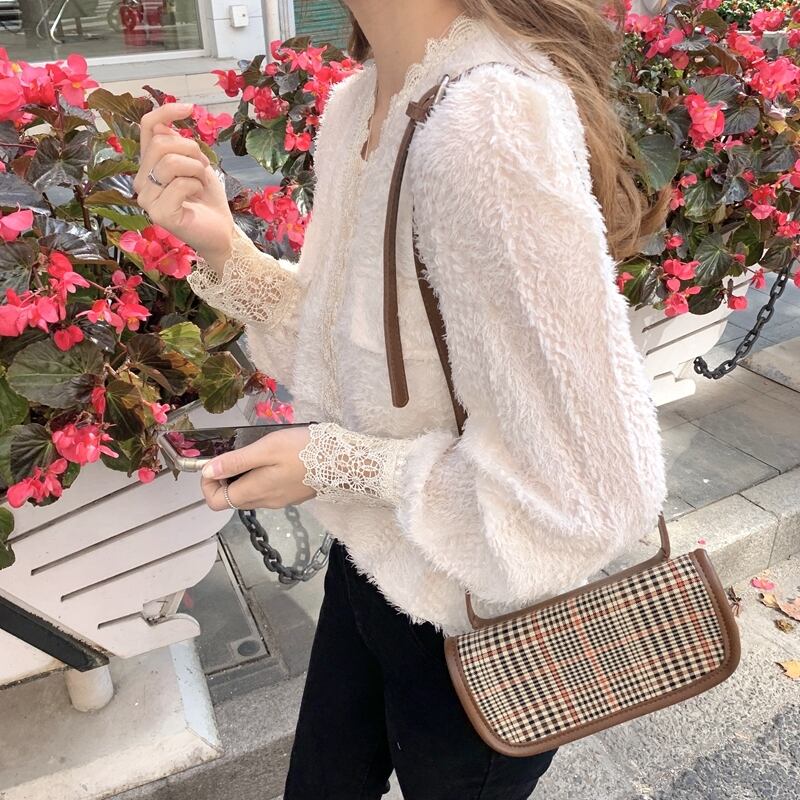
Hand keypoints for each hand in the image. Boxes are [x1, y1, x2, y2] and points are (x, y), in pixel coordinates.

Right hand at [134, 102, 233, 264]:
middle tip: (203, 166)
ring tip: (201, 182)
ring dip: (196, 168)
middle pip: (161, 143)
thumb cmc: (208, 199)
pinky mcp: (159, 214)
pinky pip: (179, 184)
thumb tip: (160, 124)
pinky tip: (197, 196)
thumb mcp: (196, 165)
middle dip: (190, 149)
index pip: (148, 129)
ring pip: (170, 162)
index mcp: (148, 166)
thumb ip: (178, 146)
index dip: (165, 112)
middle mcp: (141, 181)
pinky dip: (195, 185)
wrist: (221, 232)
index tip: (190, 108)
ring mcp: (147, 199)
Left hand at [200, 426, 316, 510]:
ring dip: (244, 477)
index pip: (215, 502)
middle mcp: (265, 502)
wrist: (343, 462)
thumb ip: (236, 461)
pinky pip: (267, 491)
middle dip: (225, 479)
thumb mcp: (266, 449)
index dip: (208, 484)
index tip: (215, 463)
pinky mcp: (293, 495)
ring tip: (256, 453)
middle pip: (232, 499)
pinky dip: (261, 478)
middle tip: (235, 454)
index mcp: (255, 492)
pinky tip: (274, 459)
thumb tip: (207, 472)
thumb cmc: (303, 451)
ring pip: (250, 494)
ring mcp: (280, 500)